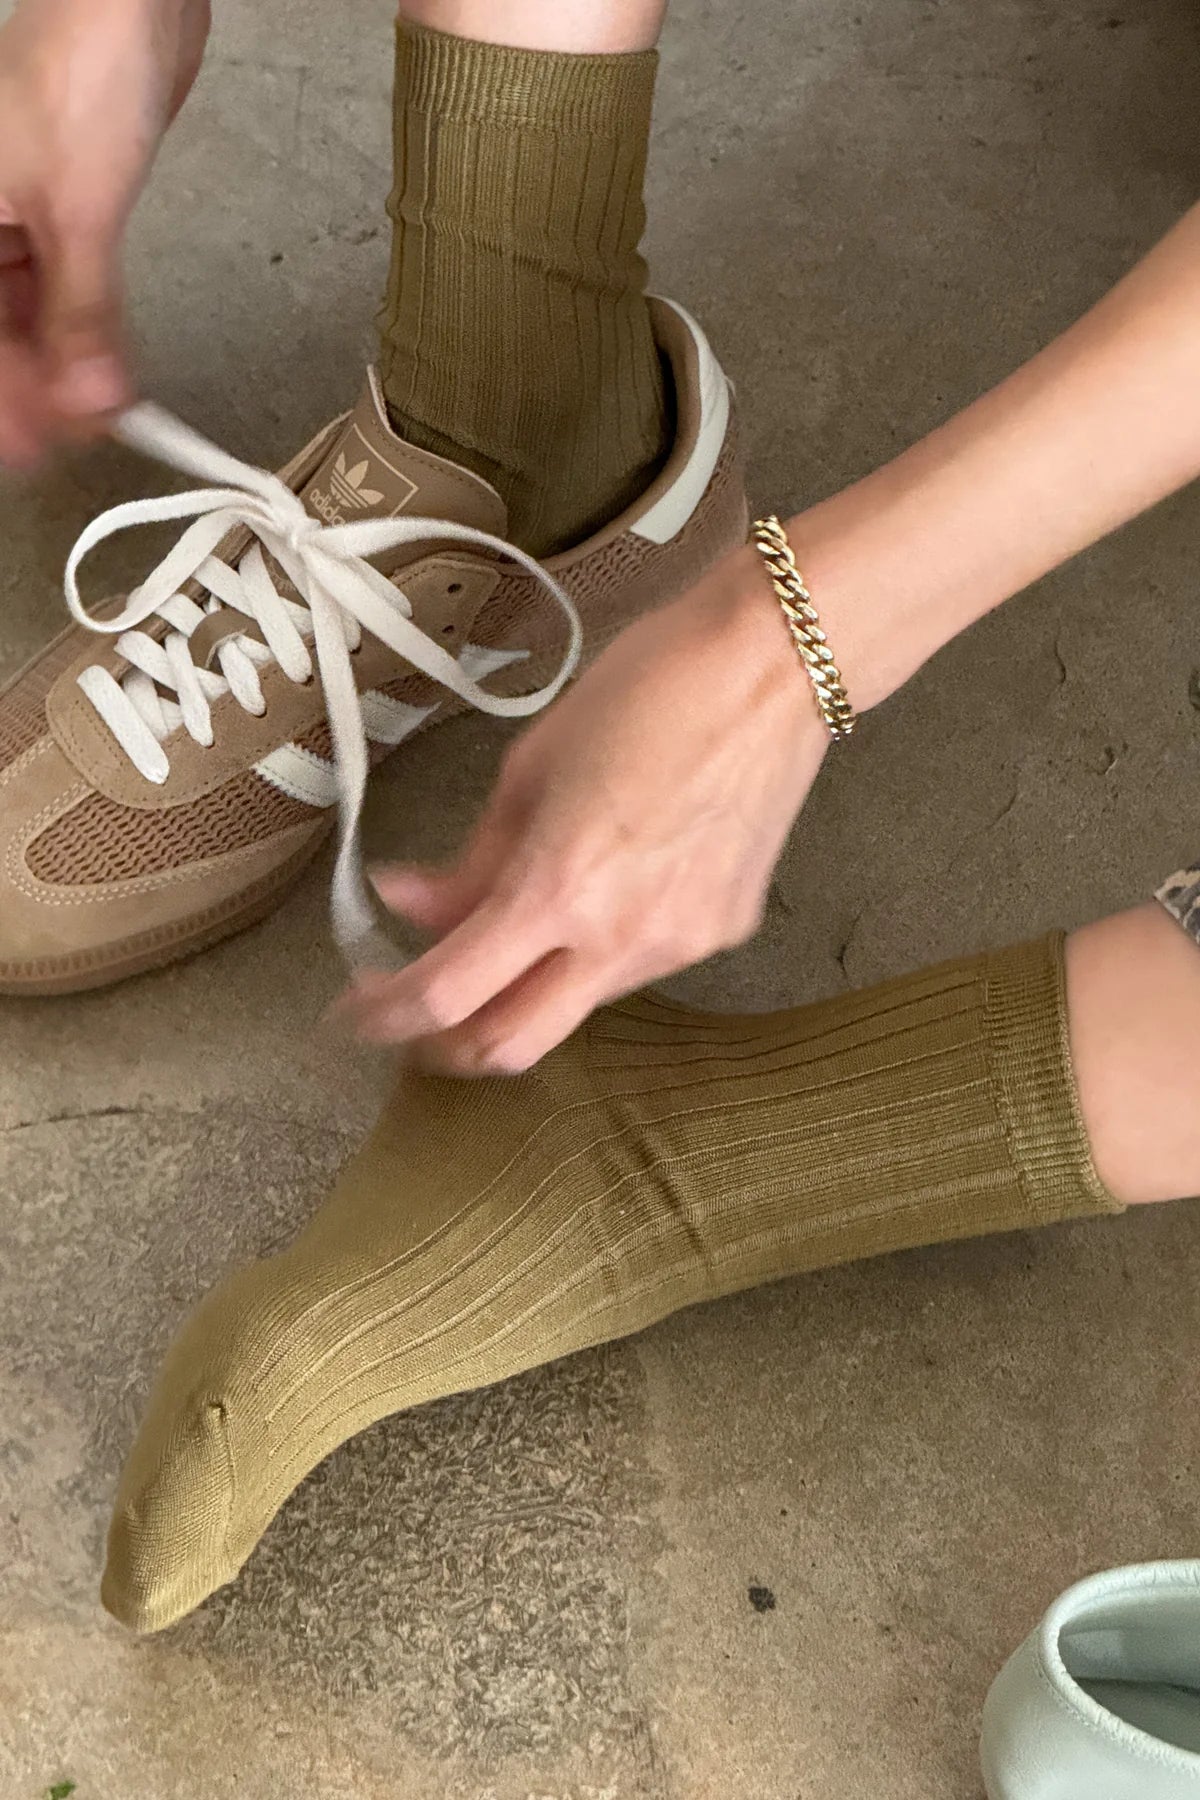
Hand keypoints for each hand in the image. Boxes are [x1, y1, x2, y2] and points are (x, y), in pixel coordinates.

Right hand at [0, 0, 209, 463]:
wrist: (130, 3)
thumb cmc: (80, 72)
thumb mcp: (80, 212)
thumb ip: (82, 316)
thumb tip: (89, 402)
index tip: (37, 449)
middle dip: (28, 394)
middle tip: (78, 439)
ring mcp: (0, 226)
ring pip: (14, 325)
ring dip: (55, 374)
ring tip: (100, 416)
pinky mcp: (44, 221)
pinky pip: (47, 299)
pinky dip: (74, 337)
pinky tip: (103, 374)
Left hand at [339, 544, 830, 1071]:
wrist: (773, 666)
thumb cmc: (646, 688)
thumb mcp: (529, 766)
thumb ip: (469, 858)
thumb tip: (408, 901)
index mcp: (558, 888)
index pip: (448, 993)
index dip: (388, 1015)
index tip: (358, 1011)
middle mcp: (621, 940)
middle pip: (510, 1049)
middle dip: (449, 1048)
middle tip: (415, 1015)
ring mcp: (680, 946)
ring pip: (575, 1006)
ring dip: (525, 990)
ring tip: (513, 925)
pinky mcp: (721, 933)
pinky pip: (635, 967)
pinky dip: (593, 950)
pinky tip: (603, 887)